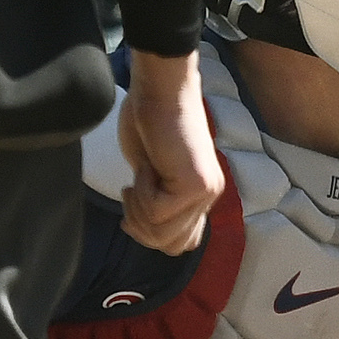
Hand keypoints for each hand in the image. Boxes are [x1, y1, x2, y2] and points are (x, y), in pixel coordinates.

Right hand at [116, 48, 223, 254]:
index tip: (130, 211)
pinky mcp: (197, 186)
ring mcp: (205, 192)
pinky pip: (156, 211)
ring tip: (139, 178)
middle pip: (170, 246)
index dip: (149, 235)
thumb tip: (141, 232)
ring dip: (138, 208)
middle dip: (139, 226)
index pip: (182, 244)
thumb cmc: (148, 124)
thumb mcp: (149, 174)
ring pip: (162, 234)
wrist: (159, 92)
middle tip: (131, 192)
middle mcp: (208, 197)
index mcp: (198, 196)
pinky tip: (146, 167)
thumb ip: (154, 203)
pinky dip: (141, 191)